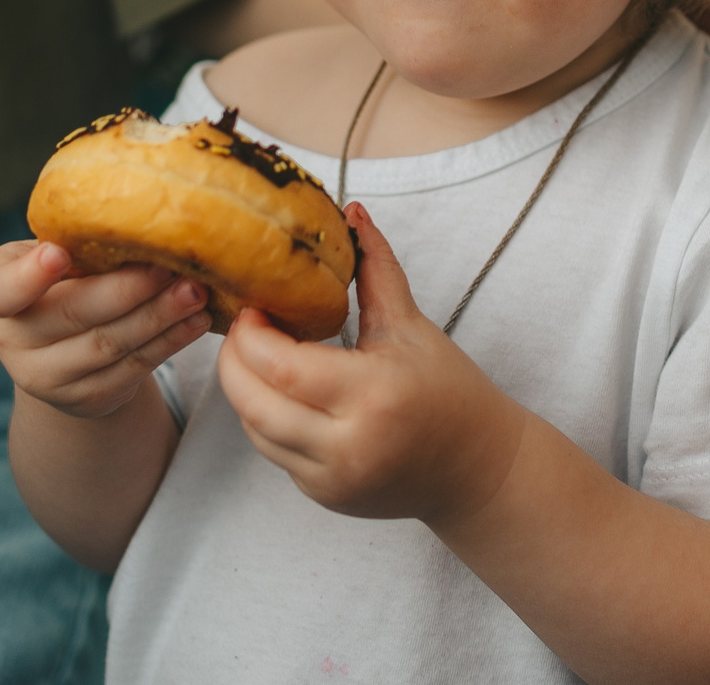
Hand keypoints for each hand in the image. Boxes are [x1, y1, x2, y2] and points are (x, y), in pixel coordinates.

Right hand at [0, 241, 211, 417]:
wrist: (63, 349)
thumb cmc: (64, 280)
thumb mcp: (53, 256)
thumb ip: (78, 241)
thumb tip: (146, 215)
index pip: (2, 289)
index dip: (29, 275)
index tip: (59, 253)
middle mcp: (11, 339)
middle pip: (73, 314)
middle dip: (127, 289)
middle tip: (171, 265)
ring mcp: (45, 376)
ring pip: (109, 345)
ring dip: (159, 316)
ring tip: (196, 291)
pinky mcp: (85, 398)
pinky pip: (132, 369)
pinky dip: (169, 342)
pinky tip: (197, 321)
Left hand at [216, 204, 525, 523]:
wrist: (476, 467)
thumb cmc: (450, 391)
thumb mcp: (412, 325)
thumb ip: (375, 267)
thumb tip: (352, 212)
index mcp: (373, 395)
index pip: (284, 366)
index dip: (252, 335)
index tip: (253, 306)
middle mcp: (349, 445)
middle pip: (255, 404)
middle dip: (233, 361)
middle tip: (242, 327)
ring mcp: (333, 478)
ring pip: (256, 432)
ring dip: (245, 390)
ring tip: (259, 355)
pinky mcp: (324, 496)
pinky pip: (274, 453)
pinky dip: (268, 418)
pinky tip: (283, 390)